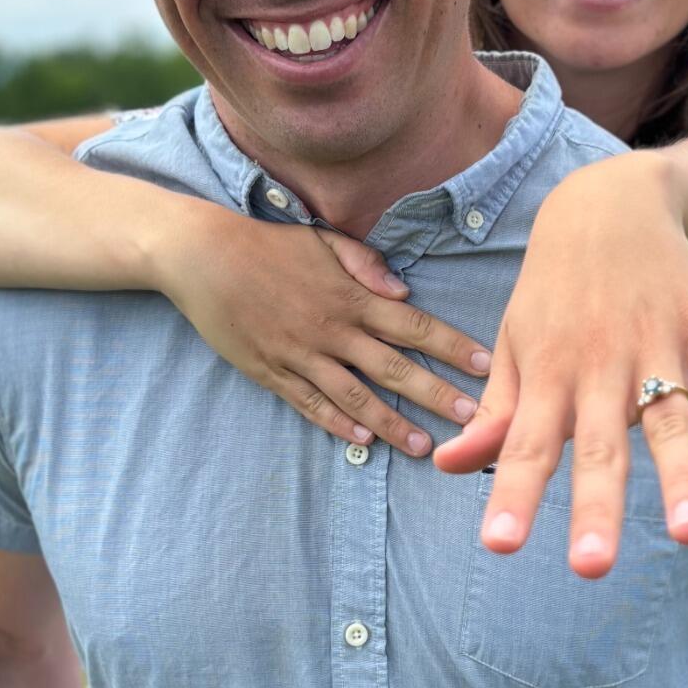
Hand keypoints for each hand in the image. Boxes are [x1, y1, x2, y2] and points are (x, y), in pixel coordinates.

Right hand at [163, 213, 490, 457]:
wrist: (203, 257)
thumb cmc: (267, 246)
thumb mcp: (322, 240)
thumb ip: (366, 264)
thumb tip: (404, 291)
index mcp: (351, 296)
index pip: (413, 326)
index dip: (451, 347)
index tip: (484, 366)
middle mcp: (332, 330)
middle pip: (394, 369)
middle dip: (436, 395)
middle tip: (472, 420)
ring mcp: (301, 355)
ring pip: (355, 397)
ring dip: (392, 425)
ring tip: (423, 447)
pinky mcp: (271, 372)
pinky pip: (310, 404)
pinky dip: (337, 425)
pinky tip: (362, 443)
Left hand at [431, 153, 687, 572]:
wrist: (609, 199)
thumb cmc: (554, 289)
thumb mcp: (516, 342)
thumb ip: (496, 413)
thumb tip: (448, 467)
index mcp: (548, 376)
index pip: (526, 446)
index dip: (513, 495)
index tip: (500, 546)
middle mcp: (599, 367)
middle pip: (601, 447)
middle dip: (597, 507)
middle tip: (592, 568)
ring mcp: (654, 348)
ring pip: (670, 422)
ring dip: (682, 477)